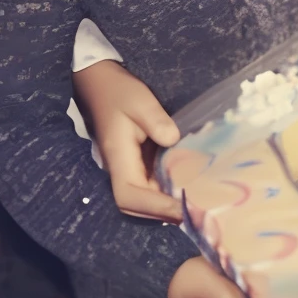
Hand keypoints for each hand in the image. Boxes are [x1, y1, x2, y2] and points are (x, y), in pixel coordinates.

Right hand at [72, 58, 181, 219]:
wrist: (100, 84)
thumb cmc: (119, 92)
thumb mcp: (140, 101)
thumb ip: (157, 121)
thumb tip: (174, 140)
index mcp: (117, 158)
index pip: (129, 195)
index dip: (155, 206)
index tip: (182, 208)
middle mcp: (119, 170)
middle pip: (135, 206)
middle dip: (162, 213)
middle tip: (196, 213)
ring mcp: (126, 169)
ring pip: (142, 200)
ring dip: (165, 206)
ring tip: (195, 205)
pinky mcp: (134, 165)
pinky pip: (148, 186)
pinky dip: (165, 192)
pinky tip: (188, 188)